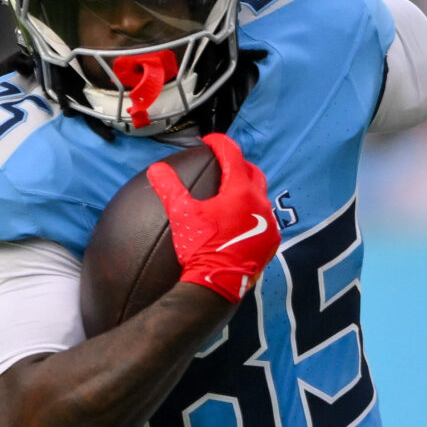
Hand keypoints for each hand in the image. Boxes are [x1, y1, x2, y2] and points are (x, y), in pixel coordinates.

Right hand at [149, 131, 279, 301]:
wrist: (217, 285)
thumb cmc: (200, 248)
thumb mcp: (181, 215)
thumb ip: (169, 188)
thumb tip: (156, 169)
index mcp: (240, 191)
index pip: (233, 155)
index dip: (220, 143)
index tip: (210, 141)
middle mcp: (260, 204)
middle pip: (253, 172)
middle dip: (239, 164)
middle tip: (224, 164)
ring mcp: (269, 224)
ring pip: (262, 196)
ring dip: (248, 189)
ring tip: (232, 191)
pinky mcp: (270, 242)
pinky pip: (265, 219)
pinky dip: (254, 213)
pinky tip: (241, 219)